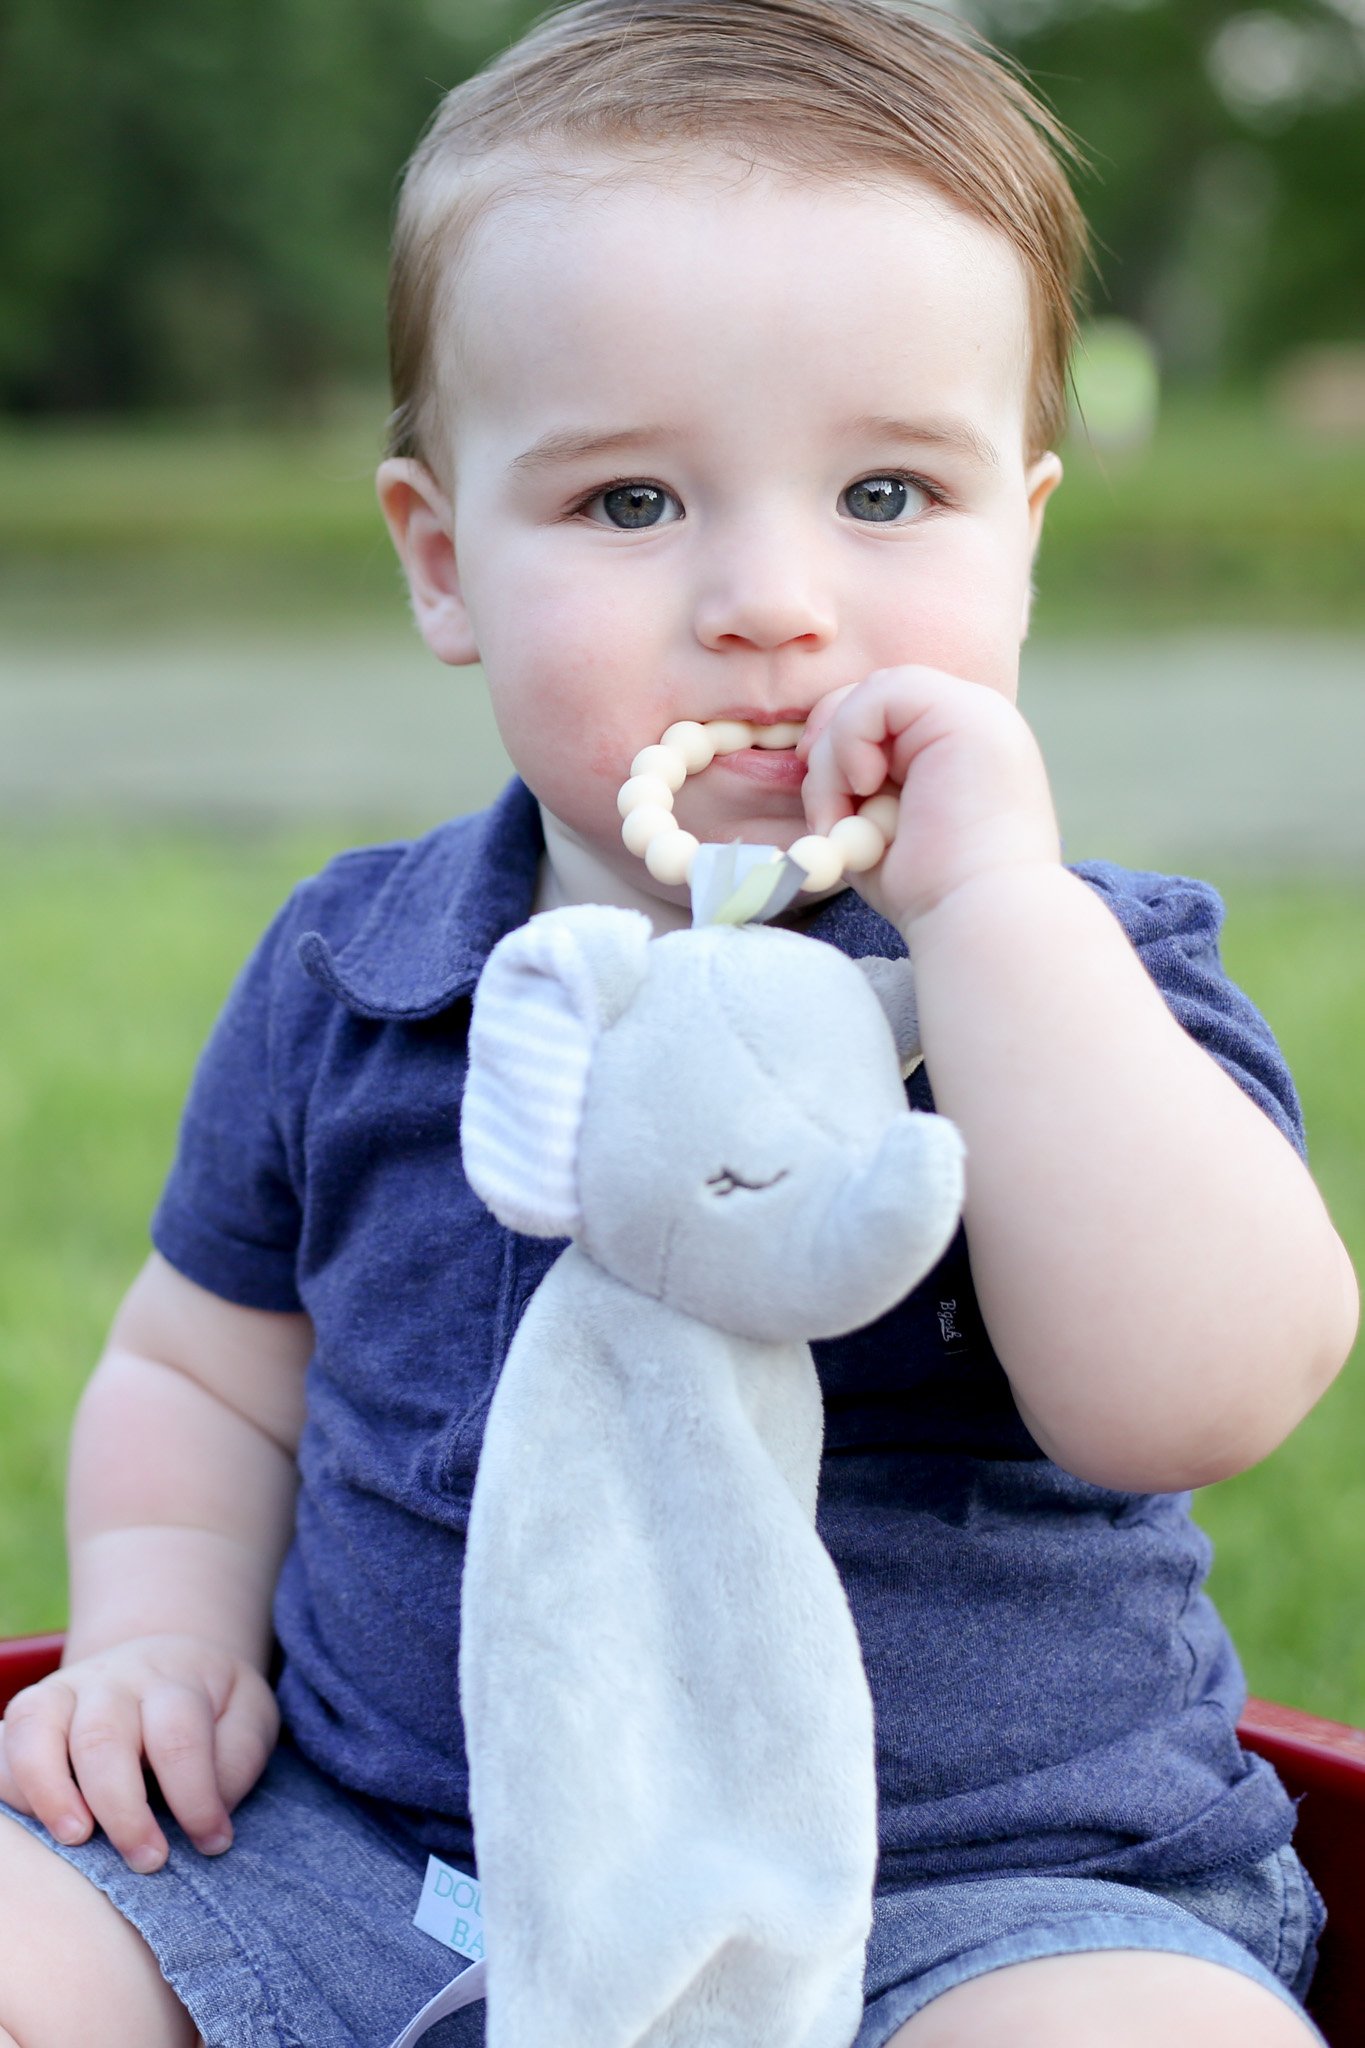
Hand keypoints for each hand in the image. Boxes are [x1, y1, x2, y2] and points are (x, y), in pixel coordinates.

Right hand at [0, 1634, 277, 1872]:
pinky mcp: (31, 1714)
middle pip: (104, 1739)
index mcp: (175, 1679)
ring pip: (39, 1731)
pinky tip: (43, 1824)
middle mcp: (114, 1679)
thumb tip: (209, 1813)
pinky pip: (6, 1746)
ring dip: (52, 1792)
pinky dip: (16, 1786)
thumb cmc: (210, 1706)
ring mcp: (65, 1692)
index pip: (178, 1736)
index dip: (195, 1797)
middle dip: (124, 1810)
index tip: (212, 1842)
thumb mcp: (247, 1715)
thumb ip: (237, 1757)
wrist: (164, 1659)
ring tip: (78, 1839)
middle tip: (149, 1861)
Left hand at [798, 666, 1060, 930]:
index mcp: (963, 750)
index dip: (840, 745)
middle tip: (824, 806)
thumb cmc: (932, 894)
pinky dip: (850, 740)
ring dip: (835, 758)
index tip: (824, 799)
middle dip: (829, 745)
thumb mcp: (879, 829)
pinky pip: (879, 695)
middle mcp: (975, 722)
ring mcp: (975, 712)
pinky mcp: (965, 712)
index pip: (887, 717)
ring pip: (872, 694)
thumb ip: (854, 787)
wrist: (982, 918)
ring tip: (845, 819)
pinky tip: (865, 788)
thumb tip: (808, 756)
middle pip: (876, 697)